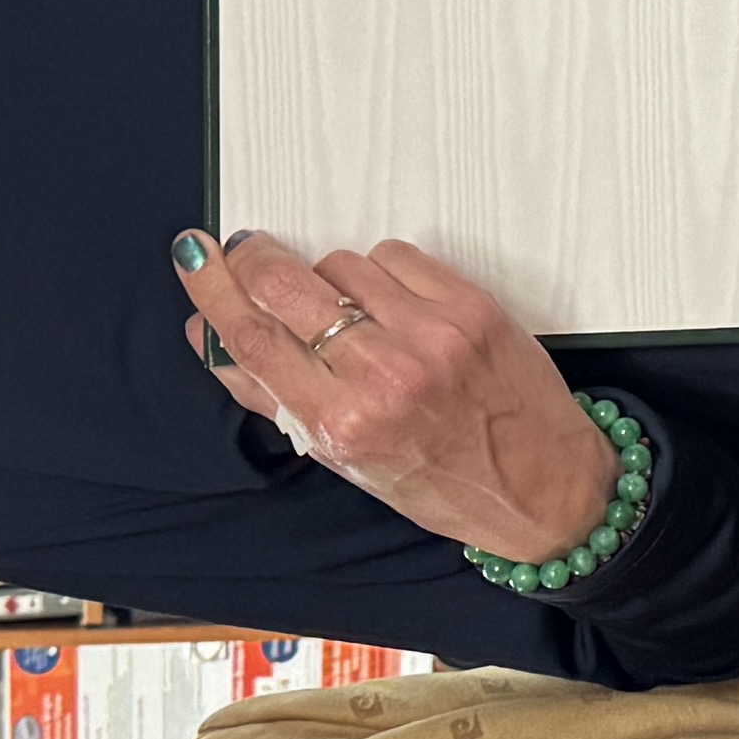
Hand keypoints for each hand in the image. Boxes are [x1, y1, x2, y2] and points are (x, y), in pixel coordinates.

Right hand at [175, 230, 615, 560]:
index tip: (194, 258)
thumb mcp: (345, 462)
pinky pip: (396, 257)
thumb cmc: (444, 483)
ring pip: (341, 264)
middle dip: (254, 260)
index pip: (255, 339)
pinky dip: (381, 273)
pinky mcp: (471, 306)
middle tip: (244, 252)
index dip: (214, 291)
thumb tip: (211, 338)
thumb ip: (274, 398)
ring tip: (347, 313)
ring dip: (328, 278)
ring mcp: (433, 335)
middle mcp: (387, 376)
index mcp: (345, 426)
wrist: (545, 486)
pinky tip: (392, 305)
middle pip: (287, 285)